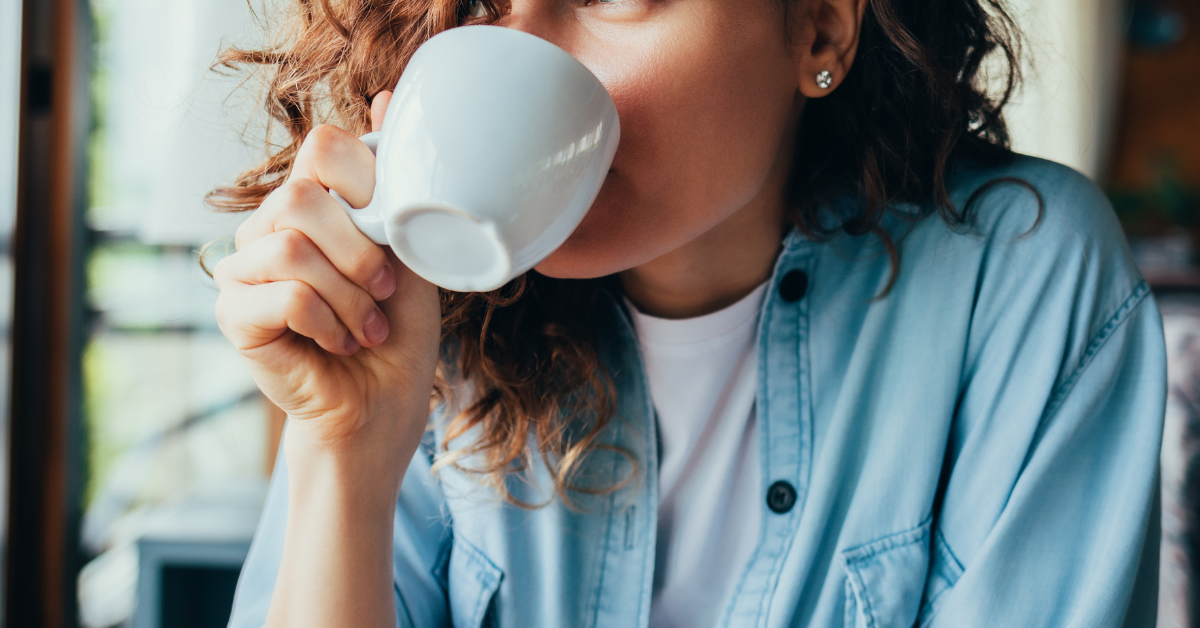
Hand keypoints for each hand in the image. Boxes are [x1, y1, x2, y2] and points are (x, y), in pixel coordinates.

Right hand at [214, 91, 438, 451]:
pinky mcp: (233, 314)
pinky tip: (340, 343)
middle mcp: (269, 227)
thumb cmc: (398, 332)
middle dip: (359, 250)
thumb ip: (395, 186)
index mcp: (312, 205)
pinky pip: (281, 293)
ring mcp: (243, 268)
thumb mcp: (410, 250)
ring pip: (291, 246)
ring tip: (366, 327)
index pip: (323, 149)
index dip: (366, 185)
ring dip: (348, 296)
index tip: (393, 237)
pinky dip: (327, 321)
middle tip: (384, 291)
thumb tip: (387, 97)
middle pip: (302, 195)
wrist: (382, 406)